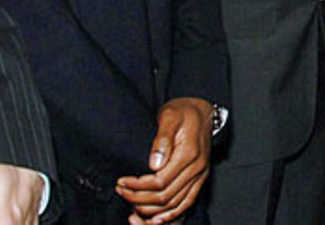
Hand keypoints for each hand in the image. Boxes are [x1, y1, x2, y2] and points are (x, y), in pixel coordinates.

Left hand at [115, 97, 212, 223]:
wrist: (203, 111)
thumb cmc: (184, 111)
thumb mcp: (169, 116)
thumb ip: (162, 139)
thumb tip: (153, 164)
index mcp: (189, 153)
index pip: (160, 181)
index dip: (138, 186)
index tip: (122, 181)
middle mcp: (197, 167)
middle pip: (165, 196)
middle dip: (139, 198)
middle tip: (121, 191)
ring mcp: (200, 174)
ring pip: (174, 204)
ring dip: (151, 208)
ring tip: (131, 201)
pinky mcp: (200, 178)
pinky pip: (187, 203)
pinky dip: (171, 214)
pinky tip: (156, 218)